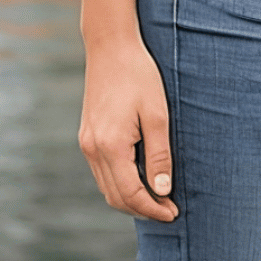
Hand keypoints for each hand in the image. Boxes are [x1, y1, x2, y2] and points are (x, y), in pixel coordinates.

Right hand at [78, 37, 178, 220]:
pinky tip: (141, 178)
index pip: (130, 194)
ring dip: (131, 198)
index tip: (174, 213)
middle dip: (142, 208)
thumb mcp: (157, 114)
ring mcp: (87, 143)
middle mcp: (93, 149)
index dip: (153, 208)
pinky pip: (102, 172)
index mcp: (110, 145)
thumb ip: (159, 155)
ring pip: (107, 187)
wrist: (111, 47)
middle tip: (169, 209)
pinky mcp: (87, 136)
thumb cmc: (139, 76)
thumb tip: (162, 190)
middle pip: (115, 197)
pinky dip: (121, 182)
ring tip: (159, 197)